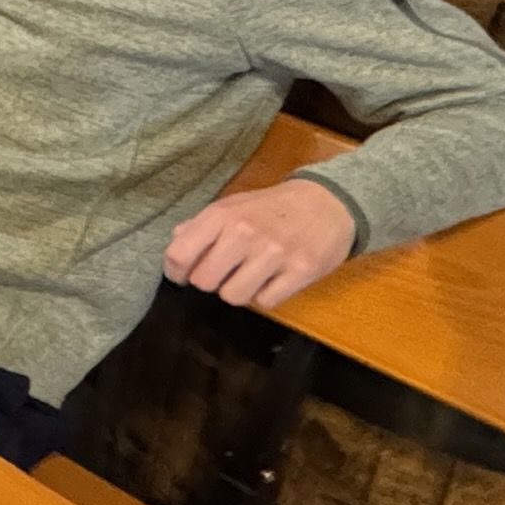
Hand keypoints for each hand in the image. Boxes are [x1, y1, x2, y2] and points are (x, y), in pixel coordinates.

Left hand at [163, 179, 359, 312]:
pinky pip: (266, 302)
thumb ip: (202, 225)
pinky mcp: (300, 271)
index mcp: (222, 215)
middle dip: (211, 281)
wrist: (328, 202)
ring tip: (250, 276)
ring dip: (238, 291)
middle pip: (204, 281)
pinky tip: (272, 279)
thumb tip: (175, 242)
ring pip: (233, 296)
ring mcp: (274, 254)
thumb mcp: (234, 205)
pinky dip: (265, 295)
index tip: (184, 274)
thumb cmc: (273, 207)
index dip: (176, 271)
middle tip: (224, 272)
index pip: (179, 254)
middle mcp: (245, 233)